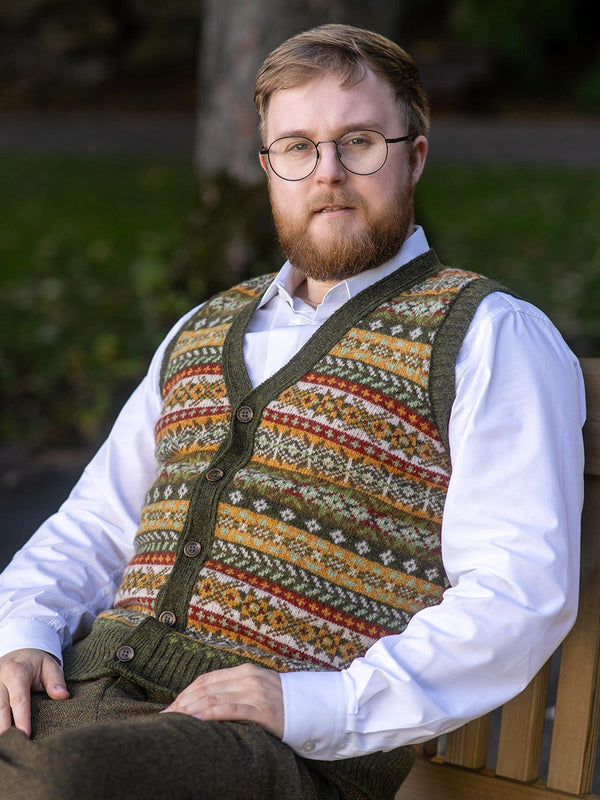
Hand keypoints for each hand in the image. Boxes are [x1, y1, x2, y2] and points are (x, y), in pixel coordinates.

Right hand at [0, 648, 69, 736]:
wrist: (18, 653)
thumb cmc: (36, 663)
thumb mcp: (49, 665)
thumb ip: (56, 681)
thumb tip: (63, 696)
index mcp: (16, 672)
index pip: (19, 699)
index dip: (22, 718)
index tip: (26, 734)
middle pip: (0, 708)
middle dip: (5, 727)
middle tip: (11, 745)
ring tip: (5, 743)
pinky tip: (2, 732)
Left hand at [161, 663, 283, 738]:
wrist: (313, 709)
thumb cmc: (282, 703)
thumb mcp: (258, 688)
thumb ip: (236, 689)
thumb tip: (207, 701)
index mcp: (244, 671)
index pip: (206, 680)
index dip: (185, 693)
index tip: (170, 707)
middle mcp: (248, 678)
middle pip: (206, 689)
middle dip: (182, 703)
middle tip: (164, 717)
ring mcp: (256, 692)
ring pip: (214, 699)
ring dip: (190, 710)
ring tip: (174, 721)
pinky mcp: (263, 710)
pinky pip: (232, 710)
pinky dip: (211, 714)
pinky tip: (197, 721)